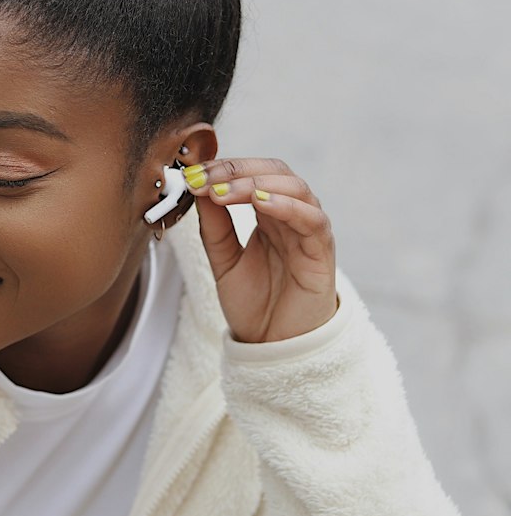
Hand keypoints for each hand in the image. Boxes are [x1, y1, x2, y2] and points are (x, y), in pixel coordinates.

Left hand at [180, 157, 337, 342]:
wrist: (275, 347)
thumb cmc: (255, 304)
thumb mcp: (223, 260)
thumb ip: (214, 226)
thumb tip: (198, 188)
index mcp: (268, 213)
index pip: (252, 173)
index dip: (223, 168)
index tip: (192, 174)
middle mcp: (291, 216)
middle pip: (274, 172)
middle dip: (236, 170)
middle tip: (205, 178)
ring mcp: (309, 231)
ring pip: (295, 188)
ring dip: (256, 183)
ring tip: (223, 191)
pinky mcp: (322, 252)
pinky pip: (312, 220)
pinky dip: (287, 206)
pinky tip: (260, 203)